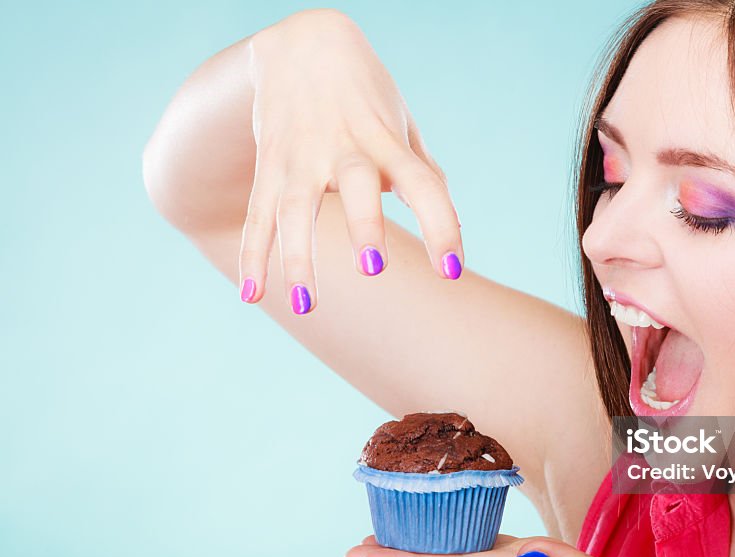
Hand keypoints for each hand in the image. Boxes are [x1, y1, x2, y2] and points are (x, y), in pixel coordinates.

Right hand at [240, 9, 461, 312]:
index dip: (440, 225)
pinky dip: (253, 254)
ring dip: (298, 258)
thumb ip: (423, 174)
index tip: (454, 269)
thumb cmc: (366, 95)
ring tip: (308, 307)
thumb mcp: (402, 124)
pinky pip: (258, 214)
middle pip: (355, 186)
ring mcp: (301, 157)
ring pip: (296, 209)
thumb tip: (455, 226)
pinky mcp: (268, 166)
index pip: (422, 183)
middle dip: (363, 226)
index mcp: (387, 140)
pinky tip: (250, 295)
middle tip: (375, 270)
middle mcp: (344, 147)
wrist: (302, 42)